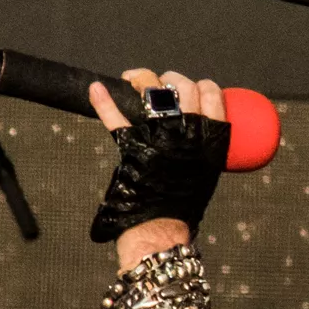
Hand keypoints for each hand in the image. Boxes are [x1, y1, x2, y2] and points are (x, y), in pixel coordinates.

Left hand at [87, 70, 230, 265]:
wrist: (161, 229)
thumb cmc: (183, 205)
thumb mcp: (206, 171)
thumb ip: (202, 147)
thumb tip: (195, 129)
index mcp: (210, 139)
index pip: (212, 94)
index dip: (202, 86)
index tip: (192, 89)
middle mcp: (188, 132)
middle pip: (183, 86)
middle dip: (171, 79)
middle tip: (160, 86)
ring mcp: (159, 136)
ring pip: (153, 91)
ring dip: (142, 79)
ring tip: (133, 80)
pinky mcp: (132, 146)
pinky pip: (116, 117)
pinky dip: (102, 101)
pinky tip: (96, 89)